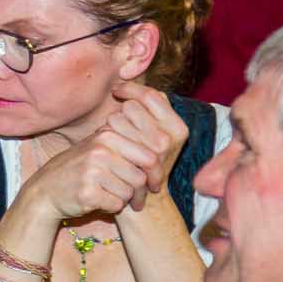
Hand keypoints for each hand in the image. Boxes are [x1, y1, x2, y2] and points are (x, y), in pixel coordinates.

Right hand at [25, 120, 161, 221]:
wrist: (44, 191)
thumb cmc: (78, 170)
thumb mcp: (98, 147)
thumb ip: (125, 144)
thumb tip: (163, 146)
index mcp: (107, 135)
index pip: (149, 156)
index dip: (156, 173)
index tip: (153, 184)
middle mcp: (99, 151)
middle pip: (141, 176)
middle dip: (140, 192)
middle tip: (135, 200)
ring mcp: (91, 171)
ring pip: (129, 192)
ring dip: (123, 199)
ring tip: (110, 196)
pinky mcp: (87, 193)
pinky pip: (116, 205)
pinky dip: (111, 208)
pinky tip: (99, 202)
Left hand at [97, 82, 187, 212]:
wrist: (141, 201)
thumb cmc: (139, 166)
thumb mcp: (150, 139)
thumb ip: (147, 114)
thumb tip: (128, 79)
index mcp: (178, 127)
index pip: (152, 94)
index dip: (132, 88)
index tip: (117, 90)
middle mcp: (172, 135)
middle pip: (133, 105)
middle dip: (120, 114)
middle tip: (119, 131)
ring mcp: (158, 148)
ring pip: (119, 118)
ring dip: (110, 128)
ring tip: (116, 145)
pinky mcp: (140, 159)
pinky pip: (112, 134)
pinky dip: (104, 138)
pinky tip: (107, 149)